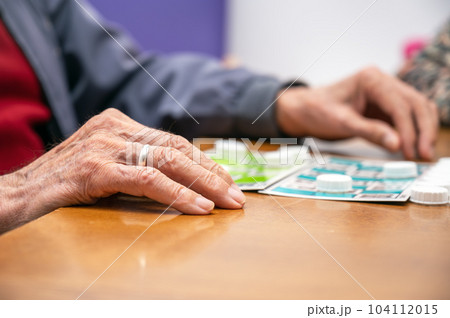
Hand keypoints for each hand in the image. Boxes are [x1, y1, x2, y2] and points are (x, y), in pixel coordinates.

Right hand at [0, 109, 244, 232]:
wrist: (16, 194)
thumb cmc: (63, 183)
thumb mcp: (104, 164)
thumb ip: (135, 163)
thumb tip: (178, 179)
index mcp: (119, 124)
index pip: (173, 141)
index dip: (203, 162)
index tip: (226, 180)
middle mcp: (115, 128)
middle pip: (177, 149)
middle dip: (212, 173)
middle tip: (236, 194)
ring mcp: (105, 145)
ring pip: (168, 161)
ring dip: (204, 183)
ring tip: (227, 201)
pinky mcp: (96, 168)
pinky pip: (147, 180)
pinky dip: (177, 194)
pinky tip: (199, 207)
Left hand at [276, 67, 438, 159]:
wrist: (305, 109)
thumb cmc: (318, 111)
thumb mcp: (341, 123)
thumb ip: (369, 131)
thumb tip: (397, 144)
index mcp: (370, 79)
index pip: (400, 104)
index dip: (409, 129)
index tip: (411, 151)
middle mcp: (382, 81)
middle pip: (416, 103)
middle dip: (423, 130)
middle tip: (425, 154)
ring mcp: (385, 92)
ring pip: (416, 109)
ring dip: (422, 130)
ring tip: (423, 154)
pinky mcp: (384, 105)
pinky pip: (405, 117)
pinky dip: (412, 131)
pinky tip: (413, 148)